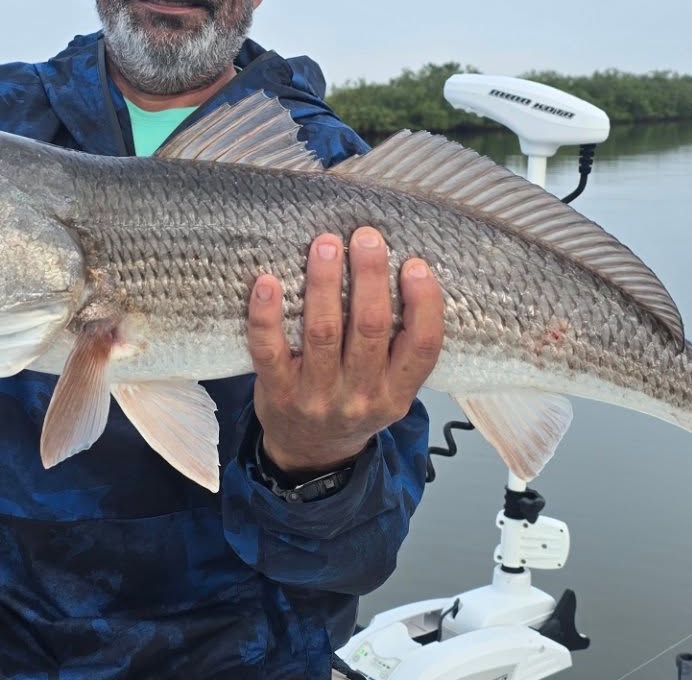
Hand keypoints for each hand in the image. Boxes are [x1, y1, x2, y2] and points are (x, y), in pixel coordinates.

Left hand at [247, 227, 443, 474]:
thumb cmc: (354, 403)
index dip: (423, 303)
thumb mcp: (390, 387)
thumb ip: (397, 343)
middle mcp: (361, 396)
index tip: (415, 264)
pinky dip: (267, 315)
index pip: (424, 346)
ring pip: (323, 331)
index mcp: (398, 392)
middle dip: (369, 276)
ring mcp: (317, 396)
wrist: (310, 455)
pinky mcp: (278, 392)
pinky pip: (271, 350)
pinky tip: (268, 282)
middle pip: (370, 328)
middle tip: (366, 236)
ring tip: (325, 244)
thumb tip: (402, 268)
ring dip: (324, 282)